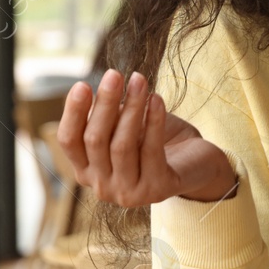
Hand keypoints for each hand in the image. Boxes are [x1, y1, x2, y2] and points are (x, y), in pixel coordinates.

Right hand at [56, 68, 236, 205]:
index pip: (69, 141)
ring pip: (121, 145)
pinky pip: (151, 150)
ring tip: (139, 81)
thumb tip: (92, 89)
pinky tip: (157, 99)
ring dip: (132, 108)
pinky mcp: (156, 190)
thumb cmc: (158, 140)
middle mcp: (103, 187)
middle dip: (105, 104)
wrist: (200, 164)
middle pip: (95, 140)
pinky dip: (154, 121)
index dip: (73, 112)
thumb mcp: (127, 126)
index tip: (83, 84)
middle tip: (114, 75)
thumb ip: (107, 116)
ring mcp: (128, 193)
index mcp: (87, 171)